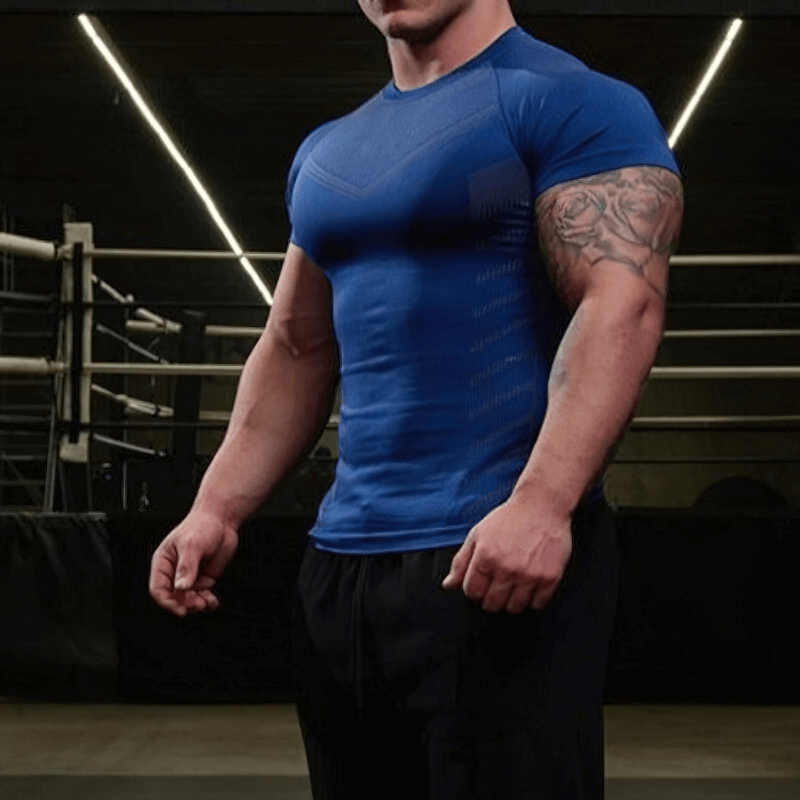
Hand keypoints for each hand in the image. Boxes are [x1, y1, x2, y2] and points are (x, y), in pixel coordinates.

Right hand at [149, 509, 239, 616]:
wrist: (223, 520)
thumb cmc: (202, 525)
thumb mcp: (192, 545)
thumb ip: (186, 567)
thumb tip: (181, 587)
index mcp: (164, 562)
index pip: (158, 589)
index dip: (167, 601)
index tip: (180, 608)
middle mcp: (175, 571)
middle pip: (174, 598)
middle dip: (185, 604)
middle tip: (198, 603)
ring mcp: (190, 576)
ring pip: (188, 600)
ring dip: (197, 605)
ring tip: (207, 602)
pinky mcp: (204, 578)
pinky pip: (202, 596)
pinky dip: (208, 602)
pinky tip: (213, 601)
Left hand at [441, 493, 572, 613]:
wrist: (541, 505)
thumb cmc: (509, 519)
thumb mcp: (478, 535)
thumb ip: (461, 562)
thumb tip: (448, 585)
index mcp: (486, 556)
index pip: (472, 592)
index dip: (475, 590)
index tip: (481, 584)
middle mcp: (506, 568)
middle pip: (492, 605)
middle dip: (491, 599)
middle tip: (497, 587)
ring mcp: (529, 574)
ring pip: (514, 608)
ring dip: (511, 602)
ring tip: (514, 586)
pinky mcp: (549, 577)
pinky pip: (538, 604)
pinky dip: (533, 600)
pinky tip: (530, 586)